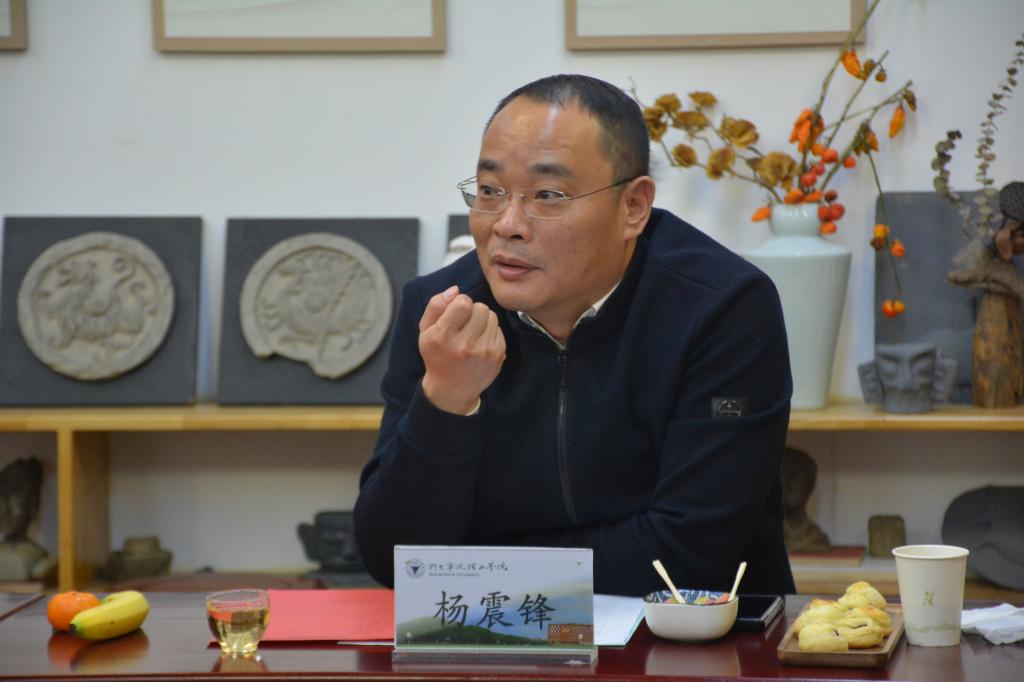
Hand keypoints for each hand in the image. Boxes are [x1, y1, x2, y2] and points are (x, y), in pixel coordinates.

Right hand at [418, 285, 505, 413]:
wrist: (451, 388)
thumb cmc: (437, 355)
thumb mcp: (425, 330)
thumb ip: (436, 305)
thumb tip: (455, 290)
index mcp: (442, 337)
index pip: (463, 303)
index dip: (460, 302)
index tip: (455, 312)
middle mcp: (463, 346)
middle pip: (480, 307)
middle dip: (472, 310)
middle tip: (464, 323)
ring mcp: (483, 352)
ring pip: (491, 316)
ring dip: (482, 319)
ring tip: (472, 332)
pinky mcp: (497, 355)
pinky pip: (498, 328)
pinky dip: (489, 331)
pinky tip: (479, 342)